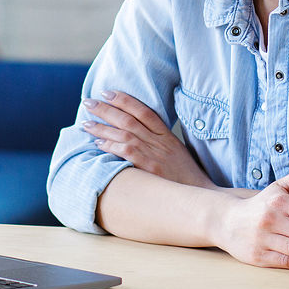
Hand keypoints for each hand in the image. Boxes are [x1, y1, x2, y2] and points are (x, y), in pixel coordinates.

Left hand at [82, 90, 215, 189]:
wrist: (202, 195)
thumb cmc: (188, 179)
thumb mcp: (177, 154)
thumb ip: (160, 143)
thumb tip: (139, 137)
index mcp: (167, 136)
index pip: (144, 111)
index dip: (125, 100)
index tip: (108, 93)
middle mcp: (160, 142)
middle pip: (130, 119)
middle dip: (107, 109)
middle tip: (88, 103)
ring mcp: (155, 154)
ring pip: (124, 133)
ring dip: (103, 127)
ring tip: (86, 124)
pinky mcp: (151, 168)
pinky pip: (127, 152)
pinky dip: (111, 146)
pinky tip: (98, 144)